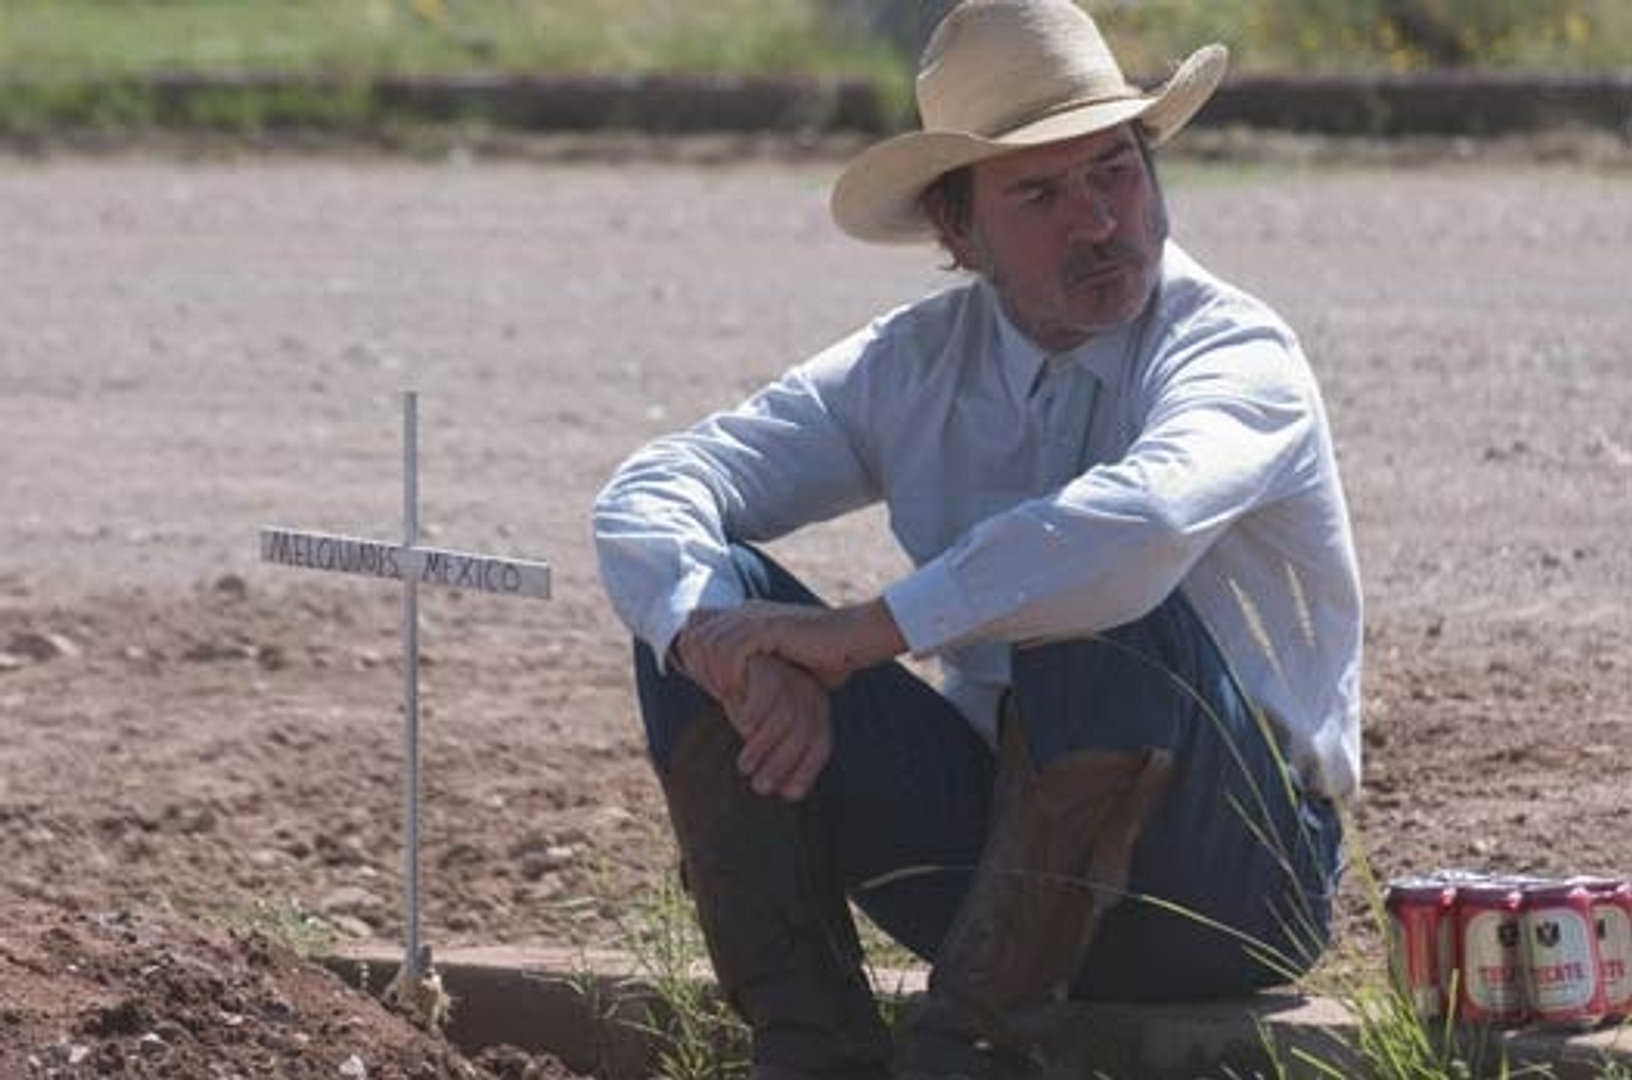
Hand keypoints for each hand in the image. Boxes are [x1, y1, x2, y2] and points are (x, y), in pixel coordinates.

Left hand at [683, 599, 906, 693]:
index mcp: (749, 615)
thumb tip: (744, 691)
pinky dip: (730, 675)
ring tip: (726, 698)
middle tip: (716, 696)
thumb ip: (763, 668)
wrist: (857, 639)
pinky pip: (730, 652)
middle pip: (696, 634)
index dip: (696, 659)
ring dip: (713, 674)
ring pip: (709, 644)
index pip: (699, 630)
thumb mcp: (788, 663)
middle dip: (698, 667)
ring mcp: (757, 617)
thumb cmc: (830, 657)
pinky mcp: (768, 628)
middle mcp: (748, 611)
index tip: (712, 688)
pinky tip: (739, 693)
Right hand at [724, 654, 831, 800]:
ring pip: (784, 717)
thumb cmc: (753, 704)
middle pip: (802, 734)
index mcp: (817, 710)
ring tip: (744, 767)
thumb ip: (781, 756)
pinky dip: (756, 713)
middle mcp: (809, 693)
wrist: (734, 664)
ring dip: (763, 747)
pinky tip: (745, 729)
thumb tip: (790, 793)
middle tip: (759, 787)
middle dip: (781, 765)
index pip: (821, 745)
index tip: (789, 795)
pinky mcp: (769, 666)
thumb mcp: (769, 733)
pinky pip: (767, 693)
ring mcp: (790, 677)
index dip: (807, 771)